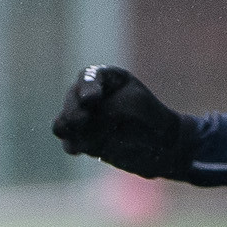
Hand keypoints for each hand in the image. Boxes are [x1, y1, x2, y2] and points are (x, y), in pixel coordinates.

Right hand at [51, 65, 192, 181]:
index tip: (91, 100)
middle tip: (82, 120)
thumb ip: (107, 109)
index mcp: (107, 79)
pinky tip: (78, 149)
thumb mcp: (133, 105)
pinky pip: (69, 141)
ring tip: (75, 134)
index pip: (89, 77)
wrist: (162, 146)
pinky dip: (73, 144)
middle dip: (74, 109)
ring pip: (64, 121)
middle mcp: (91, 95)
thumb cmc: (151, 118)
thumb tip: (80, 125)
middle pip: (72, 98)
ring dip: (66, 126)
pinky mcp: (83, 139)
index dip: (87, 87)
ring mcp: (84, 118)